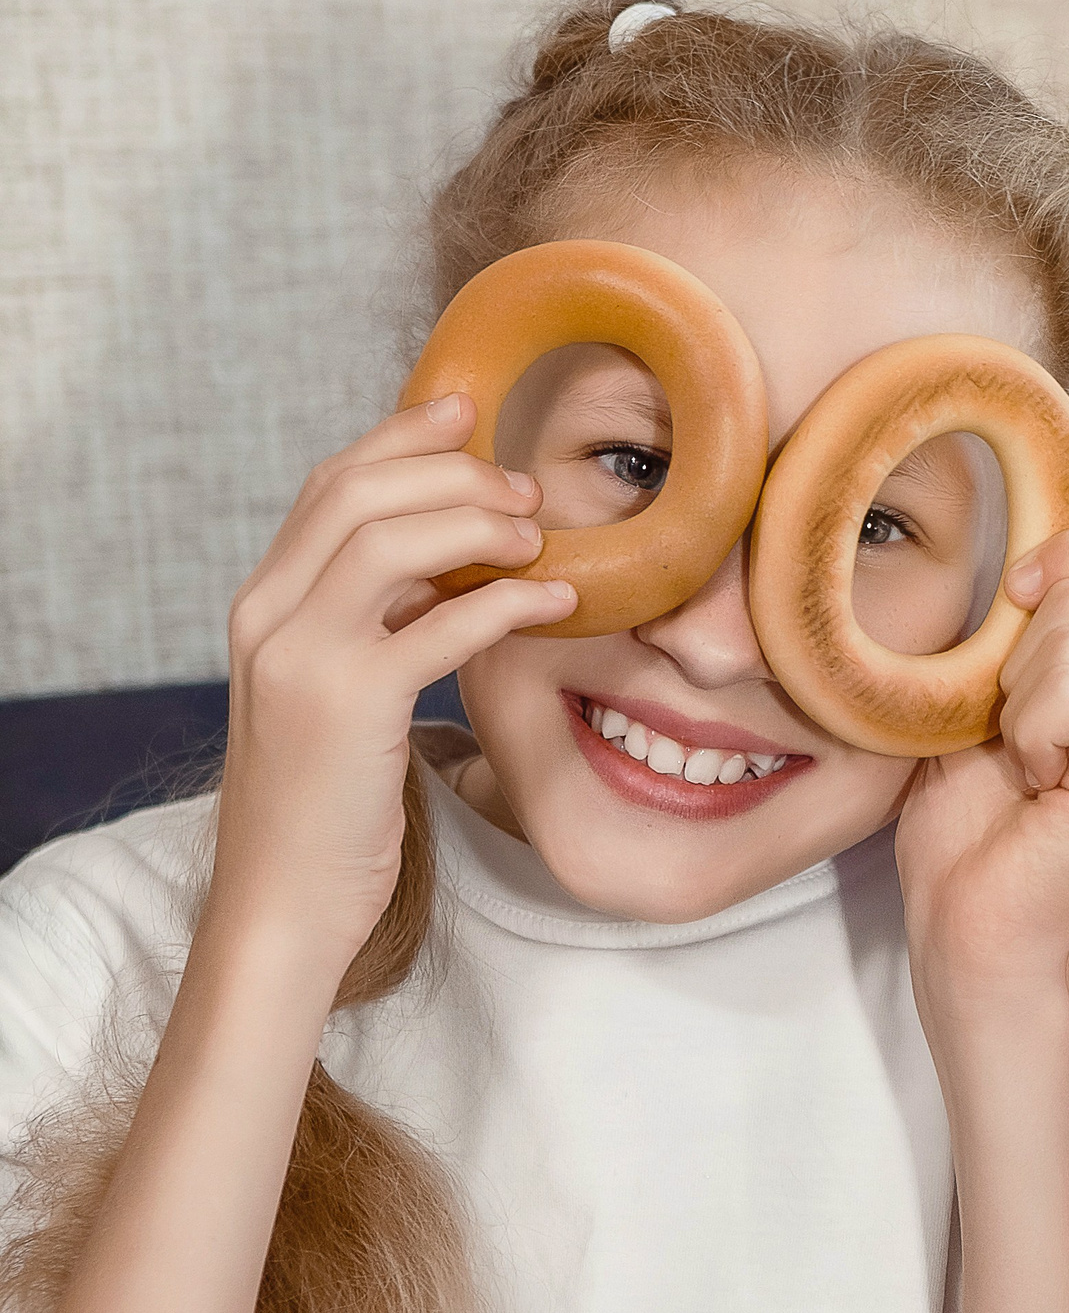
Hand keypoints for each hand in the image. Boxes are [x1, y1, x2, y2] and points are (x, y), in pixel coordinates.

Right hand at [213, 396, 574, 978]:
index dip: (401, 439)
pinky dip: (507, 602)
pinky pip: (438, 624)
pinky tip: (561, 603)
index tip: (467, 411)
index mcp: (263, 605)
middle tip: (527, 484)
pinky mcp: (348, 703)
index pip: (330, 486)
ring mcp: (301, 654)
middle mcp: (268, 614)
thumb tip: (448, 579)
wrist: (285, 901)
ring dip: (478, 523)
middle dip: (451, 471)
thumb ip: (372, 632)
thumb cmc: (329, 810)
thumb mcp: (340, 701)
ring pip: (390, 539)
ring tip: (543, 537)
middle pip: (358, 492)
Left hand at [896, 528, 1068, 1040]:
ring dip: (1015, 701)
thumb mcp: (970, 704)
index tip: (1011, 604)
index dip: (1068, 555)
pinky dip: (1029, 730)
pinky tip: (1037, 786)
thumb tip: (1025, 566)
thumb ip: (1008, 635)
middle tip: (1008, 742)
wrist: (968, 927)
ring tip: (1022, 772)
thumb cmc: (965, 836)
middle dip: (1014, 653)